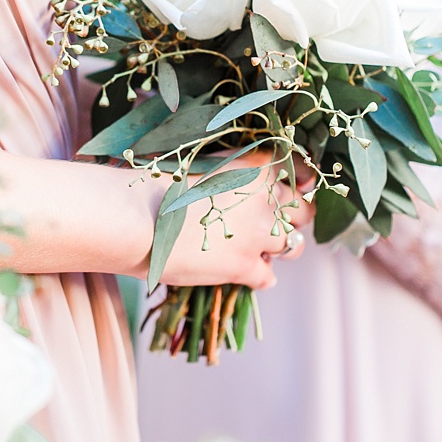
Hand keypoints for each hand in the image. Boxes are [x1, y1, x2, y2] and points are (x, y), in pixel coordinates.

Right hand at [157, 155, 309, 290]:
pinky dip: (261, 277)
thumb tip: (234, 182)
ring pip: (293, 246)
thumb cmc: (155, 184)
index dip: (298, 183)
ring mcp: (257, 235)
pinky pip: (268, 277)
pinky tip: (247, 274)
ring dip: (282, 248)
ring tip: (263, 249)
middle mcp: (265, 199)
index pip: (300, 171)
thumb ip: (228, 170)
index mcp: (256, 167)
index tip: (294, 189)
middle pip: (305, 211)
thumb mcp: (198, 164)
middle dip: (295, 217)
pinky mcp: (244, 266)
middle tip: (277, 222)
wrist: (136, 219)